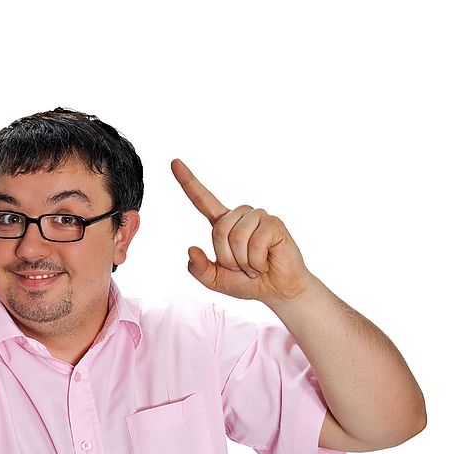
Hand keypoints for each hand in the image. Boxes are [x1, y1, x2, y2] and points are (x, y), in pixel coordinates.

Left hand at [172, 158, 312, 302]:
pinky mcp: (274, 224)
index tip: (175, 163)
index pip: (202, 200)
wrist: (277, 290)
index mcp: (223, 224)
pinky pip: (255, 243)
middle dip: (227, 257)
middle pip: (219, 230)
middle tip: (242, 267)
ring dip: (243, 261)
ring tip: (255, 265)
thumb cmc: (248, 282)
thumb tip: (191, 249)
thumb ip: (198, 269)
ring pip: (237, 237)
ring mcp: (258, 217)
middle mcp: (240, 216)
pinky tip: (265, 263)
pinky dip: (256, 261)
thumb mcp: (215, 280)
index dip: (188, 182)